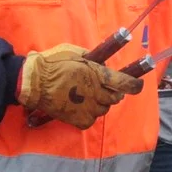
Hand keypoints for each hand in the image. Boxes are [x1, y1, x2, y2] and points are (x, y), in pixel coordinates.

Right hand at [18, 43, 143, 129]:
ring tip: (85, 97)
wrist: (33, 82)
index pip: (125, 83)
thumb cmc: (52, 63)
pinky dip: (87, 115)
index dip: (135, 85)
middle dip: (111, 93)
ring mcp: (89, 108)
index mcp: (97, 74)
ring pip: (104, 109)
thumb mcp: (75, 52)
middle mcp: (97, 92)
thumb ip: (91, 58)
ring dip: (99, 104)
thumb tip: (101, 63)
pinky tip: (78, 107)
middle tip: (101, 89)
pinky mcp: (79, 120)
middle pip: (115, 98)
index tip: (138, 85)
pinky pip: (91, 119)